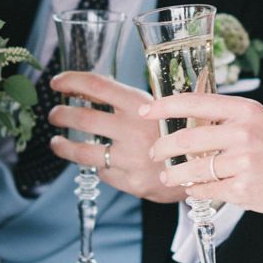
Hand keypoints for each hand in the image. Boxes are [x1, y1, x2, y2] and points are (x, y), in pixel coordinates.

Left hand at [48, 72, 183, 202]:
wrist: (208, 165)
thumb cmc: (182, 130)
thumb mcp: (163, 106)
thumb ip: (130, 100)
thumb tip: (93, 89)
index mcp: (141, 105)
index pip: (97, 85)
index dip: (72, 81)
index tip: (57, 82)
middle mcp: (133, 130)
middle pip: (82, 118)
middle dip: (60, 114)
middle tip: (53, 114)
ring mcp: (131, 158)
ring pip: (82, 151)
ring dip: (63, 145)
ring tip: (56, 142)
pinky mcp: (131, 182)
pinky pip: (104, 172)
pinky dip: (98, 166)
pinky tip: (98, 162)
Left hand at [139, 92, 262, 222]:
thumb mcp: (259, 121)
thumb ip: (226, 118)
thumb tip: (186, 118)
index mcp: (245, 110)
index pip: (194, 103)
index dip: (164, 106)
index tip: (145, 110)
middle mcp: (243, 133)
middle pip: (186, 139)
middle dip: (162, 148)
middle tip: (154, 153)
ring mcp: (243, 162)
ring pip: (191, 168)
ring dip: (173, 174)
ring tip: (168, 175)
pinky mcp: (242, 189)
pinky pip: (205, 189)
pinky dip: (194, 190)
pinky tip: (193, 188)